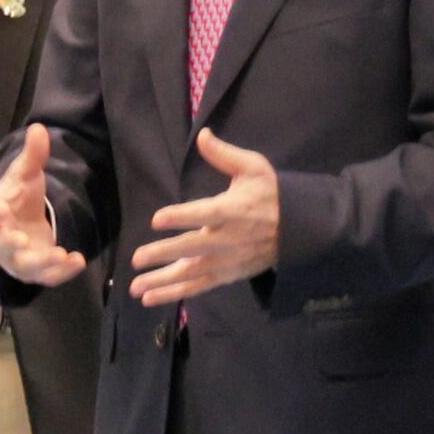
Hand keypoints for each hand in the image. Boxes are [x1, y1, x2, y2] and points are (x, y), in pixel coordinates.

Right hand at [0, 124, 85, 286]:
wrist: (23, 220)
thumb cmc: (18, 196)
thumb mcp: (25, 174)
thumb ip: (32, 155)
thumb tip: (38, 128)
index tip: (1, 208)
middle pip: (2, 246)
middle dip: (12, 245)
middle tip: (23, 240)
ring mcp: (16, 259)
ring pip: (24, 267)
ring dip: (41, 263)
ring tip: (60, 255)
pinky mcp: (35, 271)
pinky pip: (46, 277)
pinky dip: (61, 273)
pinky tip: (77, 261)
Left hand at [130, 131, 280, 306]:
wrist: (298, 228)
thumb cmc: (269, 194)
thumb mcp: (253, 168)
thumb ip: (224, 155)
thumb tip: (203, 135)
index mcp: (232, 210)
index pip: (204, 214)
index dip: (181, 217)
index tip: (158, 219)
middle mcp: (227, 239)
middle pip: (192, 248)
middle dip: (163, 254)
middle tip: (137, 258)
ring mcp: (226, 261)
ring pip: (191, 273)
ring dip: (162, 282)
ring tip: (135, 288)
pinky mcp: (227, 275)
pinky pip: (198, 287)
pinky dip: (175, 293)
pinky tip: (151, 298)